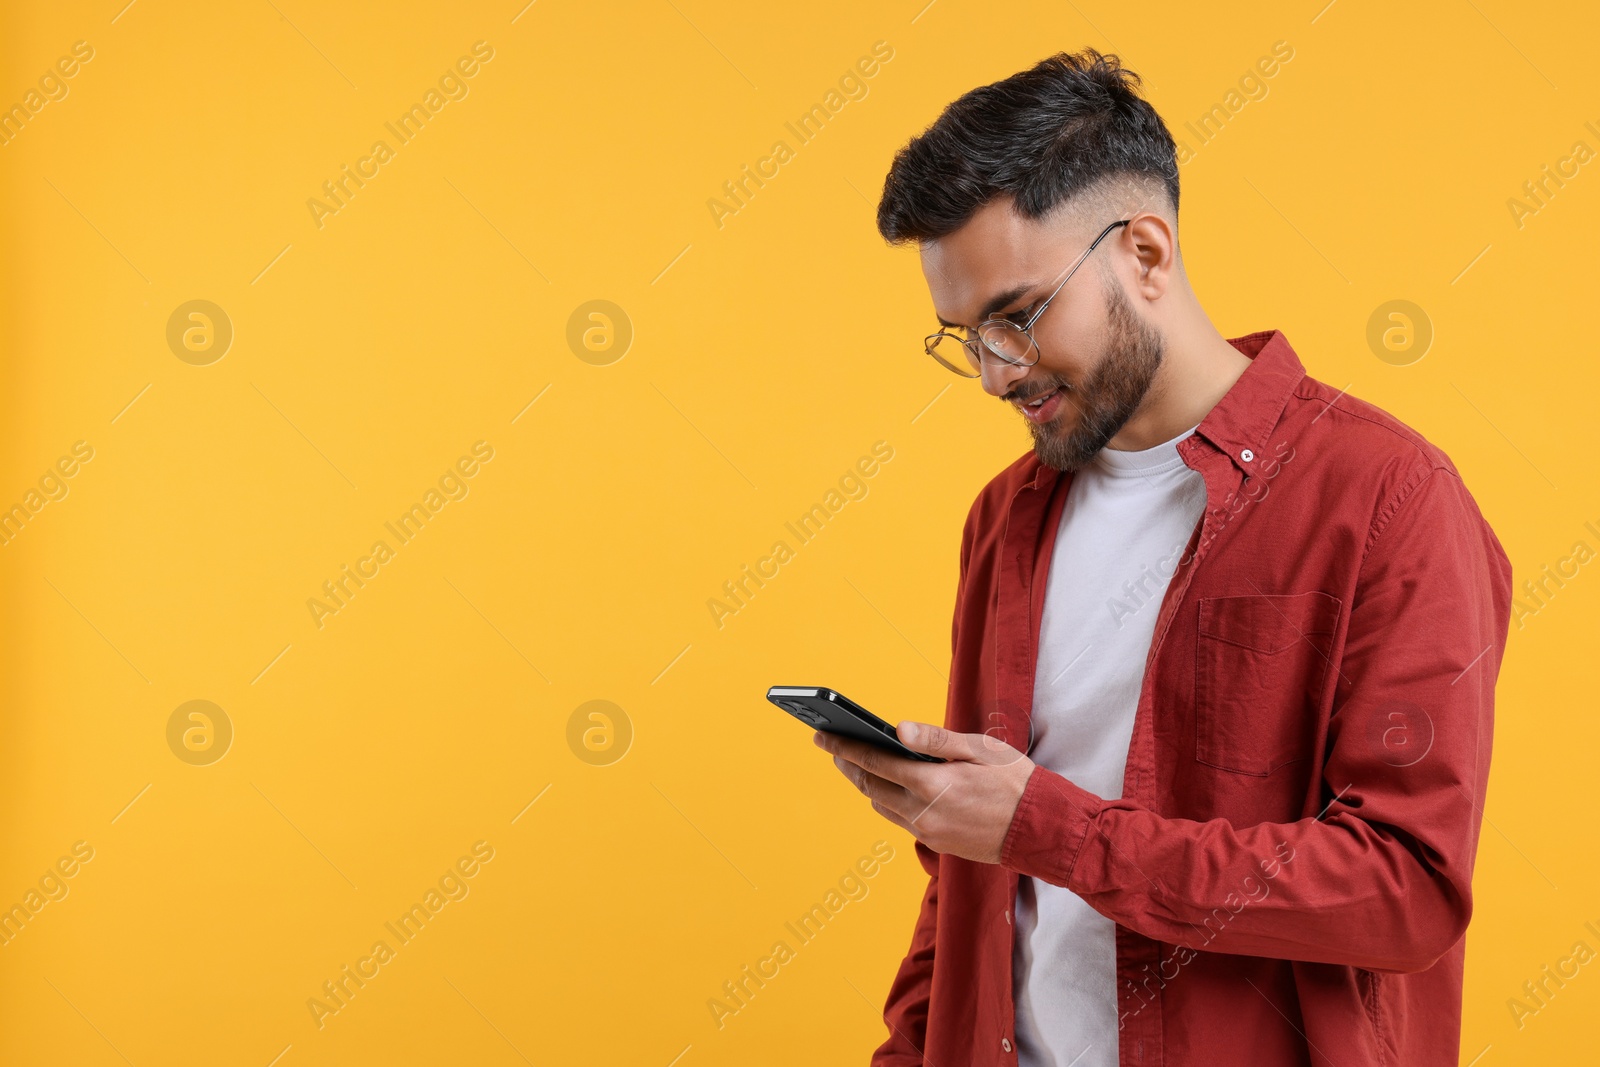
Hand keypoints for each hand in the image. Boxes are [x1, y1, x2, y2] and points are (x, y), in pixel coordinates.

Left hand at [815, 721, 1035, 864]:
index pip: (876, 763)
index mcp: (934, 785)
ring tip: (855, 764)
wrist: (1041, 830)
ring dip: (865, 785)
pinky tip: (887, 787)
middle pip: (870, 788)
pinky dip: (886, 801)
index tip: (823, 736)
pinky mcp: (936, 843)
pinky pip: (899, 820)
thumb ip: (937, 740)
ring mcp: (929, 832)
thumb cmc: (1016, 782)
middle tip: (832, 747)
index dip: (845, 748)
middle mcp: (924, 813)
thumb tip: (898, 729)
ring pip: (881, 807)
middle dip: (848, 766)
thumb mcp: (981, 749)